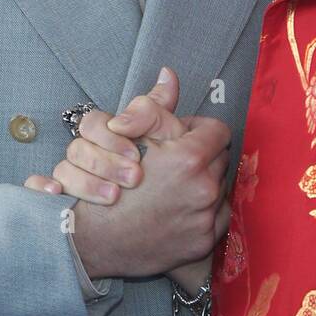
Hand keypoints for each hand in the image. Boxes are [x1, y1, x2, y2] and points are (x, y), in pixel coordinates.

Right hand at [25, 68, 231, 277]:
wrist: (95, 241)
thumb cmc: (109, 183)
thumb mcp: (130, 137)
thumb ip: (155, 106)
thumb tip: (169, 74)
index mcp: (190, 159)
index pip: (218, 131)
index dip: (198, 129)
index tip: (183, 136)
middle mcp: (205, 189)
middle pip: (220, 158)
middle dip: (202, 155)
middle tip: (176, 160)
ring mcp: (206, 218)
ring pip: (220, 186)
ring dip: (204, 181)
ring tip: (176, 185)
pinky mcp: (203, 241)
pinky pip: (218, 215)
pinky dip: (204, 210)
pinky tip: (180, 208)